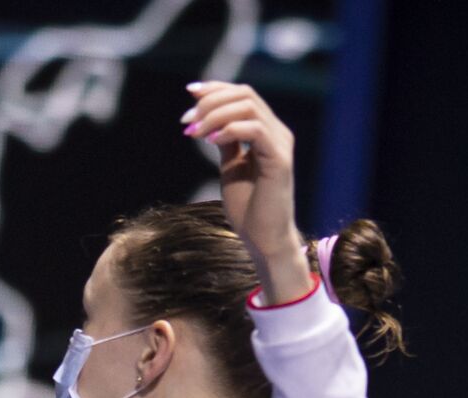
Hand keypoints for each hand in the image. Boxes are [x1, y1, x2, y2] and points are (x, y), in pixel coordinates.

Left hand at [183, 82, 311, 301]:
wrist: (262, 238)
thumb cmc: (248, 208)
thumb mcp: (231, 168)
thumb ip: (225, 144)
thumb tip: (208, 124)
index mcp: (266, 132)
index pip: (243, 95)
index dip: (216, 88)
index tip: (189, 92)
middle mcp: (277, 133)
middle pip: (245, 94)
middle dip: (210, 102)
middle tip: (186, 121)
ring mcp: (280, 145)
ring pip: (248, 107)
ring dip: (215, 114)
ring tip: (194, 132)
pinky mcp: (280, 161)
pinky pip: (255, 130)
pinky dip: (229, 130)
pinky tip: (211, 141)